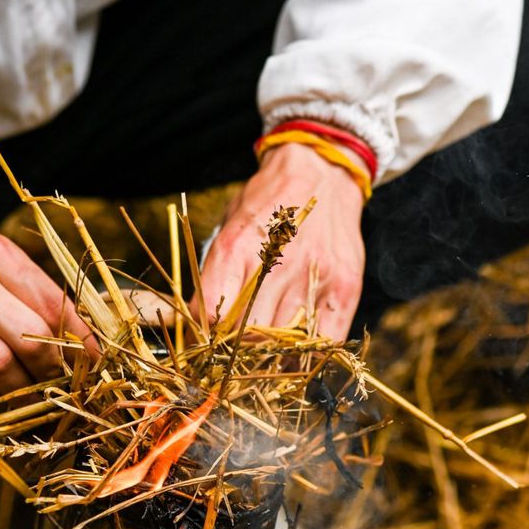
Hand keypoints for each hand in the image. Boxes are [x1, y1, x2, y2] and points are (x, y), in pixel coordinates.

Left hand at [198, 142, 365, 339]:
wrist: (322, 172)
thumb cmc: (266, 205)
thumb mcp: (227, 228)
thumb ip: (208, 277)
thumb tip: (184, 323)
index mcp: (236, 247)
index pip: (211, 311)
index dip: (204, 338)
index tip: (205, 346)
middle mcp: (276, 263)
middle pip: (246, 335)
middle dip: (235, 353)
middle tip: (234, 356)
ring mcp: (314, 276)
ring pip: (283, 344)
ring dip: (270, 356)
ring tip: (264, 354)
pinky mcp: (344, 288)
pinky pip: (324, 342)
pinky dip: (307, 356)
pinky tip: (294, 353)